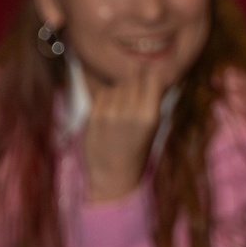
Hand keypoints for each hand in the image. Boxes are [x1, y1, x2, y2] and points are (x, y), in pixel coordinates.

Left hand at [78, 62, 163, 202]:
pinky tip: (108, 113)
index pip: (153, 77)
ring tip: (120, 110)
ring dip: (118, 92)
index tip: (148, 81)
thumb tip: (149, 71)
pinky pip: (101, 94)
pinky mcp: (93, 115)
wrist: (112, 176)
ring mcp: (110, 113)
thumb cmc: (135, 150)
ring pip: (116, 85)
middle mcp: (131, 111)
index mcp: (150, 115)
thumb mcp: (151, 127)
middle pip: (133, 79)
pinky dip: (105, 99)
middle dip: (133, 84)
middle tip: (132, 100)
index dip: (150, 76)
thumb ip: (150, 101)